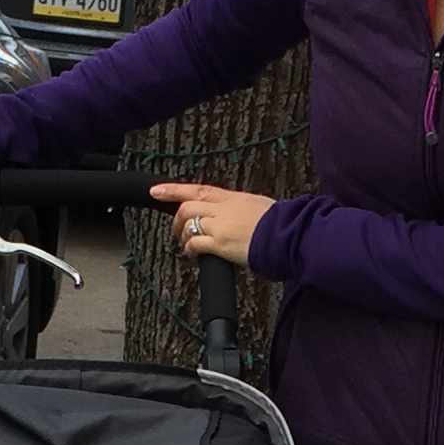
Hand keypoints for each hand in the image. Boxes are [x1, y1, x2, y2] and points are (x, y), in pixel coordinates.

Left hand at [150, 183, 271, 270]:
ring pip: (188, 223)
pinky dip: (189, 249)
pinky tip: (192, 255)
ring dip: (182, 235)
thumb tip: (232, 216)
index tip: (156, 190)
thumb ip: (239, 209)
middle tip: (177, 230)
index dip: (174, 190)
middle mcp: (222, 208)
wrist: (286, 234)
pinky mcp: (219, 243)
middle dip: (177, 218)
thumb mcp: (256, 206)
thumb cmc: (278, 223)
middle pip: (187, 206)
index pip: (198, 189)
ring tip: (186, 245)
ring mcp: (219, 225)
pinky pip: (194, 243)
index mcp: (231, 197)